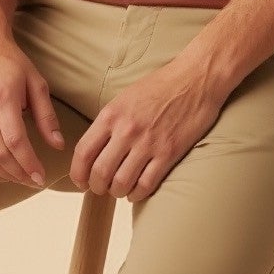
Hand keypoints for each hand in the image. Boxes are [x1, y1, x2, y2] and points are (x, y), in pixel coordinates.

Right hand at [0, 35, 63, 187]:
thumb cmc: (10, 63)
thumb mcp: (36, 83)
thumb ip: (47, 116)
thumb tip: (58, 145)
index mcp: (2, 98)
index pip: (15, 142)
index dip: (29, 164)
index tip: (41, 178)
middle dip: (18, 174)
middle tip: (33, 181)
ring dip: (2, 175)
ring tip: (18, 178)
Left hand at [68, 58, 225, 200]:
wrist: (196, 79)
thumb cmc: (161, 86)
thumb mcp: (125, 98)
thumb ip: (109, 122)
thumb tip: (95, 149)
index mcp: (111, 115)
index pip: (83, 152)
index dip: (77, 172)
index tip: (80, 181)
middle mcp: (127, 130)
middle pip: (100, 172)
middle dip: (96, 187)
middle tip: (100, 189)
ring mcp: (148, 143)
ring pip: (121, 183)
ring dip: (116, 192)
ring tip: (119, 190)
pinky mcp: (169, 153)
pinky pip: (146, 184)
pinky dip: (137, 194)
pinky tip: (136, 192)